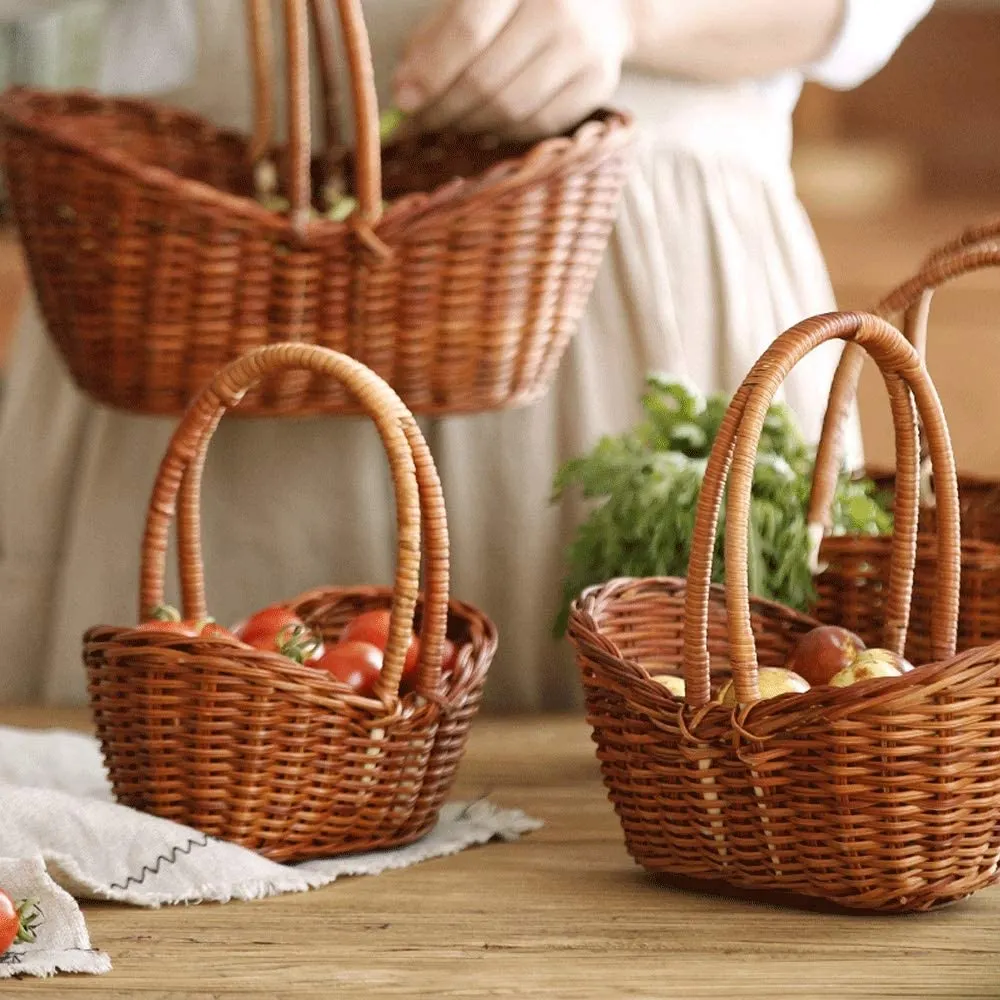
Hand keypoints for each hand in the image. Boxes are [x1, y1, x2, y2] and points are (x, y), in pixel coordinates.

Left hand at [393, 0, 632, 139]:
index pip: (468, 31)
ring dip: (470, 124)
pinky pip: (537, 124)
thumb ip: (436, 35)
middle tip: (422, 122)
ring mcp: (583, 47)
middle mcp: (558, 5)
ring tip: (451, 121)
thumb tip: (405, 91)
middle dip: (444, 108)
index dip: (431, 73)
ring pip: (510, 109)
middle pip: (486, 79)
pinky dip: (503, 131)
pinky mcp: (598, 82)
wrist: (600, 0)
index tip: (404, 101)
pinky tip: (488, 122)